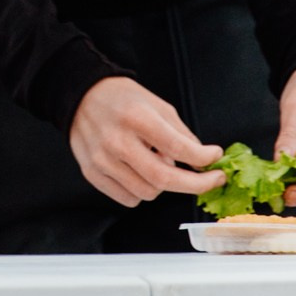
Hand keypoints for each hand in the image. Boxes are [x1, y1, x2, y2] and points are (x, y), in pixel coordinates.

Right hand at [67, 76, 222, 206]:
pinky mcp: (92, 173)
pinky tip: (139, 172)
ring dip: (163, 185)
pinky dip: (141, 191)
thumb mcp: (157, 105)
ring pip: (148, 193)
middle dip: (197, 184)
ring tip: (157, 164)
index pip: (178, 148)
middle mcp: (116, 141)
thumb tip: (203, 160)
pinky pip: (128, 199)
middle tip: (209, 180)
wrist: (80, 95)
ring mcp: (101, 160)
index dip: (204, 158)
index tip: (215, 159)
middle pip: (164, 179)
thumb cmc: (121, 99)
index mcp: (136, 118)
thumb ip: (181, 134)